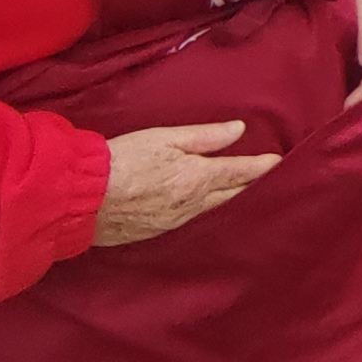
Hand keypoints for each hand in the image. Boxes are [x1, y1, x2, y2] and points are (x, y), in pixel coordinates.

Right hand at [93, 121, 280, 245]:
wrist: (83, 198)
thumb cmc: (122, 160)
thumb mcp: (164, 138)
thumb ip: (203, 136)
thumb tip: (238, 130)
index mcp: (197, 178)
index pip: (238, 172)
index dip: (260, 167)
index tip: (278, 162)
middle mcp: (192, 204)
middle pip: (230, 195)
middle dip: (250, 186)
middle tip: (268, 180)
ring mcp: (174, 221)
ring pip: (210, 209)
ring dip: (228, 199)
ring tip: (242, 191)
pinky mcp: (156, 231)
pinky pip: (189, 219)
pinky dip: (203, 210)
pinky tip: (204, 207)